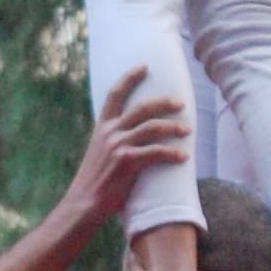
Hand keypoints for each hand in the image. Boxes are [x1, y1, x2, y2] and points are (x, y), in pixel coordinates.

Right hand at [64, 68, 193, 231]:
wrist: (83, 204)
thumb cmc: (94, 182)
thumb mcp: (99, 153)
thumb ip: (113, 140)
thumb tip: (131, 135)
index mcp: (102, 127)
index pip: (115, 93)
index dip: (130, 77)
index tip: (144, 66)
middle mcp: (109, 132)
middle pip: (142, 107)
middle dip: (164, 102)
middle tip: (181, 103)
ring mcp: (118, 146)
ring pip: (153, 127)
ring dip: (174, 128)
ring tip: (188, 130)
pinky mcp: (127, 162)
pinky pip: (157, 152)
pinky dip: (173, 154)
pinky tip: (184, 156)